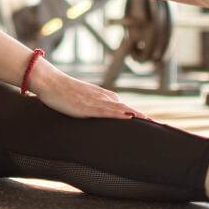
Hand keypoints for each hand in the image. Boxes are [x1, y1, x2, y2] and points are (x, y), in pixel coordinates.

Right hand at [30, 59, 146, 119]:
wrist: (50, 81)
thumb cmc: (62, 91)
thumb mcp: (81, 98)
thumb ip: (93, 105)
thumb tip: (101, 115)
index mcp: (102, 96)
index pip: (124, 107)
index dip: (138, 116)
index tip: (152, 124)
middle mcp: (102, 97)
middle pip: (127, 108)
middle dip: (142, 117)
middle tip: (158, 126)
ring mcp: (95, 101)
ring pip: (121, 109)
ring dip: (136, 115)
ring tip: (151, 123)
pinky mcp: (86, 107)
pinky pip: (107, 111)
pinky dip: (120, 114)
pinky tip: (130, 117)